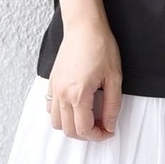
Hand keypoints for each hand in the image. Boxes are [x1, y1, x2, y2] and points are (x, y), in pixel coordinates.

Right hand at [46, 13, 122, 140]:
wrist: (85, 27)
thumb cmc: (101, 48)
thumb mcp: (115, 78)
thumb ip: (112, 106)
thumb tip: (109, 125)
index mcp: (79, 94)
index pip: (84, 129)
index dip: (98, 136)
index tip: (108, 131)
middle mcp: (62, 94)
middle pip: (68, 130)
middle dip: (86, 135)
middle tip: (100, 126)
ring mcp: (54, 88)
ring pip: (56, 122)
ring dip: (71, 126)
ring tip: (88, 118)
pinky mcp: (51, 82)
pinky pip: (50, 108)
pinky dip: (60, 115)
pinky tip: (75, 108)